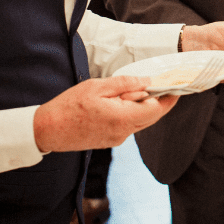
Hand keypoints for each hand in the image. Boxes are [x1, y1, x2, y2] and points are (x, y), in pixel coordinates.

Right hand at [33, 76, 178, 152]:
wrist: (47, 130)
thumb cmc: (69, 106)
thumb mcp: (97, 86)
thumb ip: (125, 84)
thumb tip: (147, 82)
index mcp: (123, 119)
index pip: (156, 110)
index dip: (169, 98)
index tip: (176, 87)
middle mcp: (123, 133)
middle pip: (151, 117)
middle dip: (157, 100)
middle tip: (157, 83)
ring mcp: (116, 139)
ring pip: (139, 121)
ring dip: (139, 106)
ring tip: (126, 91)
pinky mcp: (109, 140)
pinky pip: (127, 126)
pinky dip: (128, 113)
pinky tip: (116, 102)